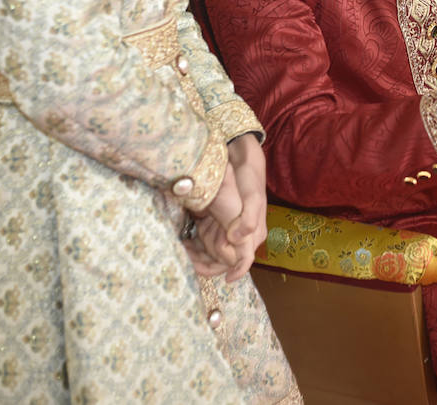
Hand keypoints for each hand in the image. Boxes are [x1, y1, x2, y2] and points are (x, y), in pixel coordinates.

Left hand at [187, 135, 265, 281]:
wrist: (240, 157)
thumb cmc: (249, 177)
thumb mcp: (252, 196)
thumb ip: (248, 219)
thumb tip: (236, 240)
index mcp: (253, 234)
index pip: (242, 261)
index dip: (232, 271)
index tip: (221, 279)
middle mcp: (241, 236)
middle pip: (223, 260)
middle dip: (206, 263)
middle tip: (188, 261)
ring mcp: (226, 230)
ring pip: (211, 253)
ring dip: (197, 255)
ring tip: (182, 252)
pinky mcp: (214, 223)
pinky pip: (203, 241)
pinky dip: (194, 244)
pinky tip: (183, 242)